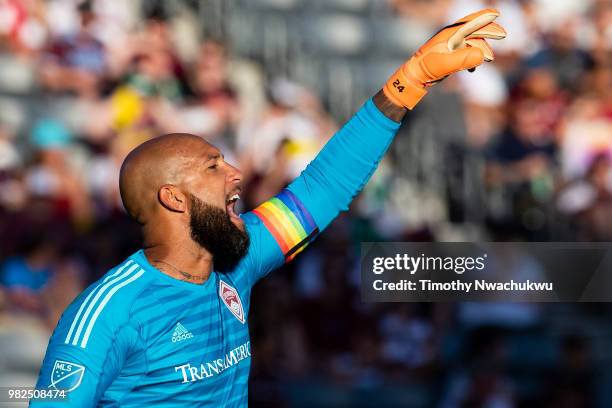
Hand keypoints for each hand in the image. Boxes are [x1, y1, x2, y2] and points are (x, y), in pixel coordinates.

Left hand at [383, 8, 505, 109]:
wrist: (414, 77)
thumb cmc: (426, 68)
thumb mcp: (444, 63)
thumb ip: (463, 59)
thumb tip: (482, 55)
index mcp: (451, 34)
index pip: (470, 22)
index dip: (484, 17)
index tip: (497, 13)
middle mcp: (451, 37)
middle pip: (474, 30)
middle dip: (489, 32)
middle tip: (503, 35)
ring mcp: (450, 45)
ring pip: (471, 43)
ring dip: (481, 50)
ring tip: (489, 60)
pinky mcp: (449, 55)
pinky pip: (466, 53)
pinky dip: (472, 59)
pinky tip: (472, 69)